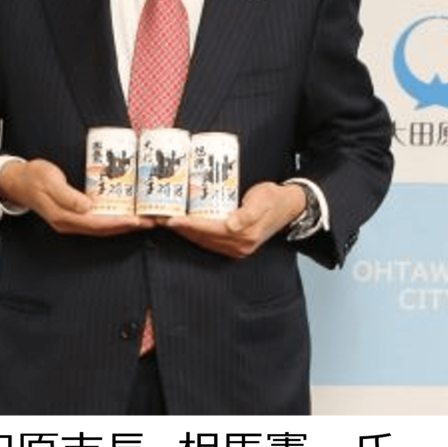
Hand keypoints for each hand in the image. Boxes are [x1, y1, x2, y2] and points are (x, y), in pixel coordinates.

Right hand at [0, 159, 153, 237]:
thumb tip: (88, 206)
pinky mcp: (72, 215)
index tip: (138, 221)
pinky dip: (112, 219)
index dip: (119, 223)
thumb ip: (67, 195)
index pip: (98, 224)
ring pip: (102, 227)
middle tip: (150, 222)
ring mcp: (70, 221)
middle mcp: (69, 223)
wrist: (17, 180)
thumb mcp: (49, 181)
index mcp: (64, 217)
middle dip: (127, 227)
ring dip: (122, 225)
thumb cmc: (33, 176)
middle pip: (104, 229)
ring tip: (143, 220)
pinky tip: (124, 213)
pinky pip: (96, 220)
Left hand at [165, 182, 306, 259]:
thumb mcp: (262, 200)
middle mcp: (239, 246)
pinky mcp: (235, 245)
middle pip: (202, 238)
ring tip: (166, 222)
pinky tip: (184, 226)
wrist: (289, 206)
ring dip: (185, 233)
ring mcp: (237, 248)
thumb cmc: (273, 198)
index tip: (170, 219)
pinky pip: (210, 241)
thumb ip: (247, 213)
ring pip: (204, 241)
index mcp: (244, 235)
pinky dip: (195, 234)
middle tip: (158, 219)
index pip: (208, 230)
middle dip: (180, 230)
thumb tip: (231, 225)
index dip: (188, 226)